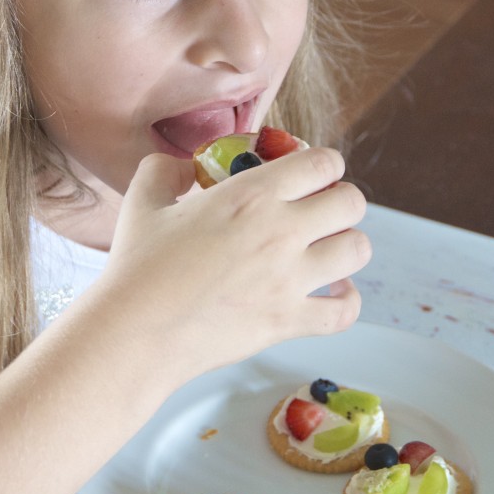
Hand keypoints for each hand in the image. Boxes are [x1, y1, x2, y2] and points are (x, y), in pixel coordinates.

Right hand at [104, 147, 368, 385]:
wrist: (135, 330)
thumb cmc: (137, 266)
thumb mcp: (143, 200)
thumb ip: (163, 169)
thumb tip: (182, 167)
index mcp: (251, 194)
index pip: (322, 162)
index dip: (324, 164)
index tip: (313, 174)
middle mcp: (281, 231)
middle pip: (351, 202)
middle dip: (341, 201)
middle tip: (321, 212)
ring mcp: (290, 279)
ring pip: (358, 250)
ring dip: (346, 246)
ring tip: (326, 250)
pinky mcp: (289, 321)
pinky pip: (346, 310)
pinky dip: (346, 301)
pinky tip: (330, 293)